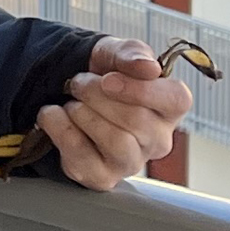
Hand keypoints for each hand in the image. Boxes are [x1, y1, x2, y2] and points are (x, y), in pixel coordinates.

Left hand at [32, 36, 196, 191]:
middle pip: (138, 121)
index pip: (176, 100)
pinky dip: (61, 130)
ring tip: (71, 102)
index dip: (141, 89)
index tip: (108, 79)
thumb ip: (132, 53)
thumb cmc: (102, 75)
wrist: (65, 93)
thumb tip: (148, 67)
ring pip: (116, 142)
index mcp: (169, 106)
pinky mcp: (102, 177)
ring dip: (83, 114)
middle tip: (78, 82)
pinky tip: (54, 115)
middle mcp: (158, 139)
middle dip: (98, 96)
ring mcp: (131, 162)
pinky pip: (83, 157)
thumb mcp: (114, 53)